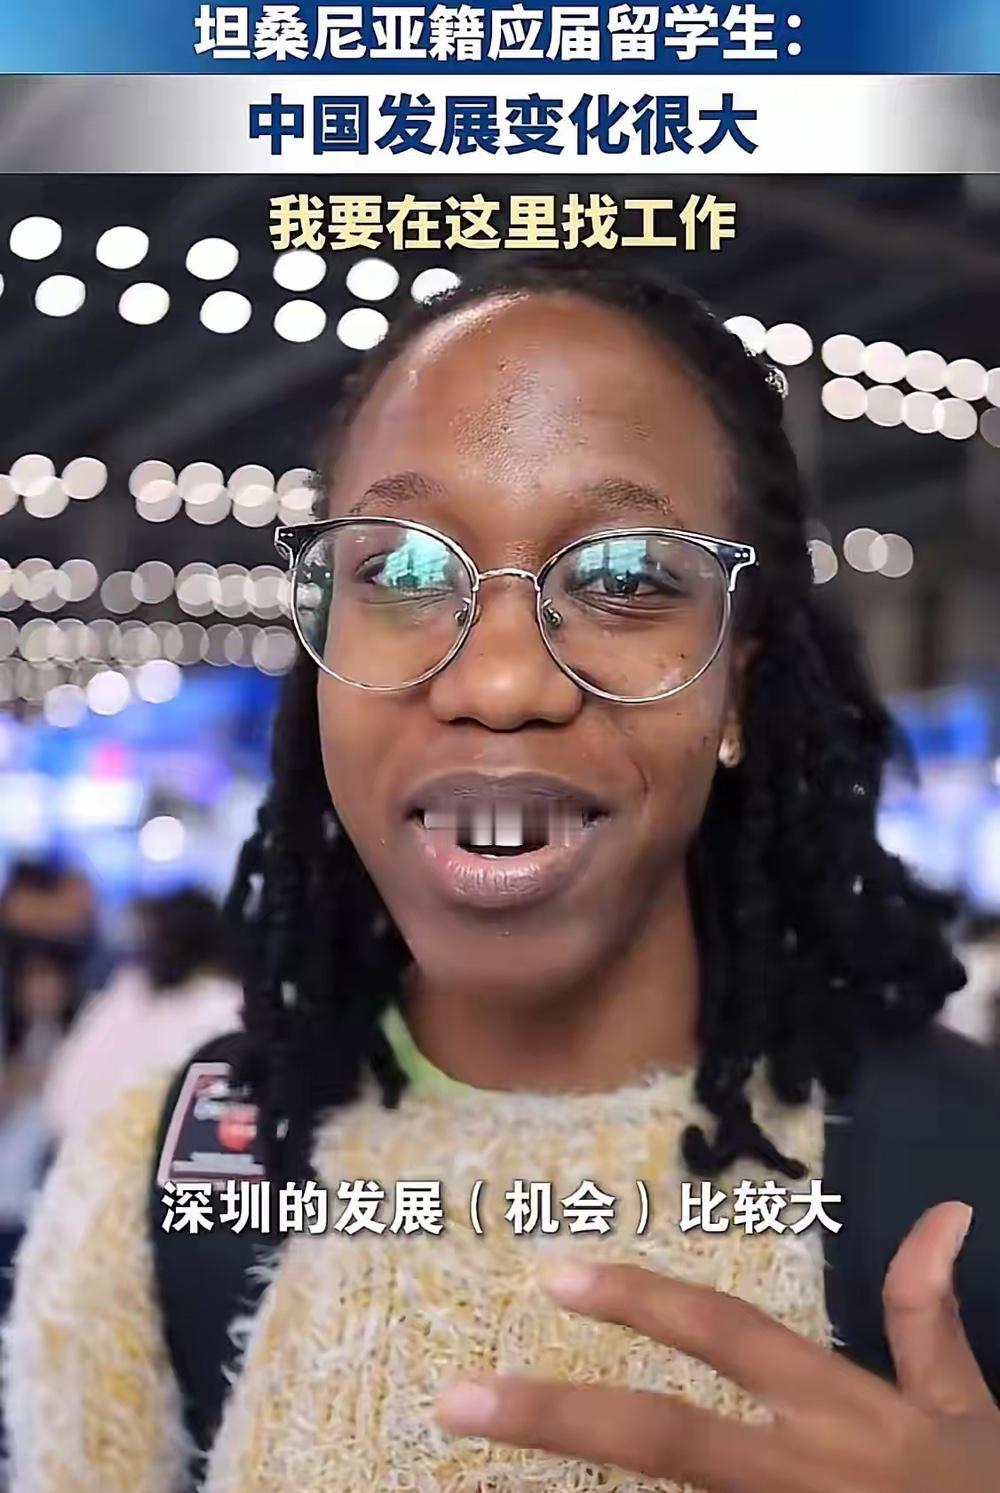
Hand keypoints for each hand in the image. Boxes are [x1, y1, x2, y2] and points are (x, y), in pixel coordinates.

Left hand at [434, 1202, 999, 1491]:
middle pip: (665, 1439)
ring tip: (477, 1459)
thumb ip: (928, 1317)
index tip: (559, 1275)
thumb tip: (943, 1213)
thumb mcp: (966, 1409)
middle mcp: (802, 1470)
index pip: (727, 1336)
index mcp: (843, 1411)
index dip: (645, 1302)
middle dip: (557, 1416)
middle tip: (455, 1401)